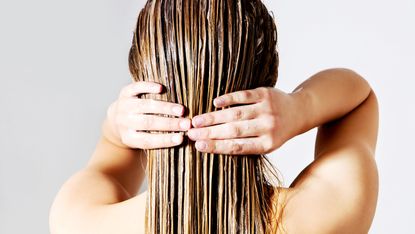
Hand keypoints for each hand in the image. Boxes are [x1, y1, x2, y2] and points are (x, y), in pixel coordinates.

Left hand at [106, 81, 190, 148]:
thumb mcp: (142, 140)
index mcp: (129, 138)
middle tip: (187, 124)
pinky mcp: (125, 92)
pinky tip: (162, 88)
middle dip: (170, 124)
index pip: (148, 141)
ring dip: (165, 108)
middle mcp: (124, 122)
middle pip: (148, 123)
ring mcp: (124, 106)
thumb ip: (158, 139)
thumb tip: (182, 139)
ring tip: (181, 110)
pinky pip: (136, 88)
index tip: (181, 139)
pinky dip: (148, 87)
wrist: (116, 119)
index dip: (165, 140)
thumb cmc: (137, 132)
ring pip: (146, 106)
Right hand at [187, 87, 301, 154]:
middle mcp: (267, 127)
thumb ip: (244, 145)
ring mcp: (266, 109)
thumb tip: (212, 146)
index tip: (198, 146)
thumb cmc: (276, 131)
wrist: (298, 111)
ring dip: (214, 117)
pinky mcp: (265, 94)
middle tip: (190, 133)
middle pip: (233, 131)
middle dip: (209, 132)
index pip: (237, 147)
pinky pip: (244, 96)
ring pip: (236, 114)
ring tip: (196, 121)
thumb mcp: (266, 144)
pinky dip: (228, 99)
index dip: (217, 147)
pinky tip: (215, 103)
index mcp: (267, 144)